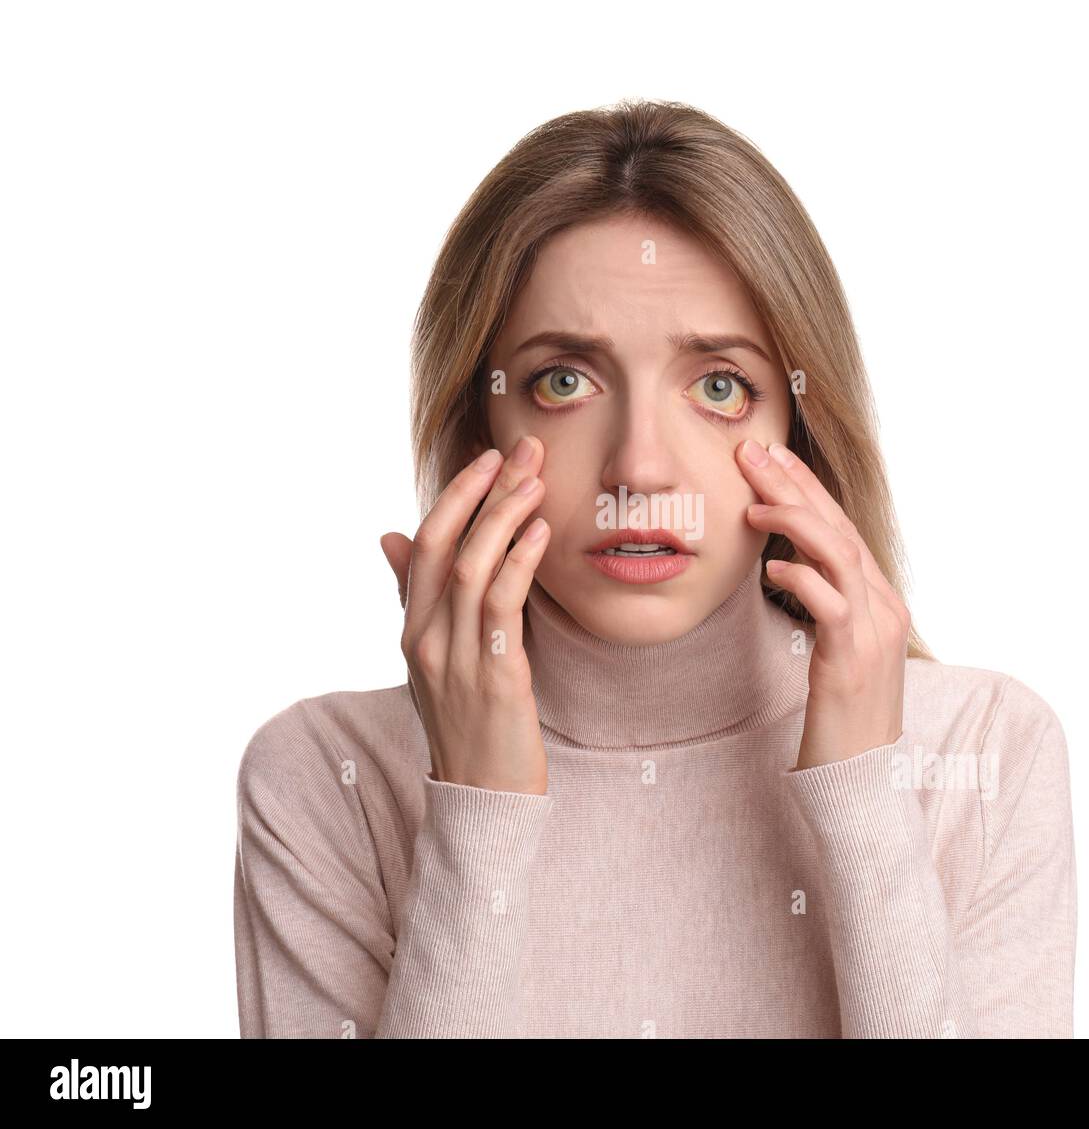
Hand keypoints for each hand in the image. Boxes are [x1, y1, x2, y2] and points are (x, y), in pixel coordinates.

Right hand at [379, 435, 550, 794]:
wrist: (483, 796)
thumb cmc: (469, 722)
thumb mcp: (434, 657)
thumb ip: (416, 597)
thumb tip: (391, 535)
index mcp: (412, 628)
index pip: (426, 544)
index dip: (455, 495)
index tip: (488, 456)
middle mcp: (425, 637)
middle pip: (444, 545)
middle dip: (481, 490)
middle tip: (520, 449)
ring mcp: (456, 657)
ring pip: (473, 568)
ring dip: (504, 516)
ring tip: (535, 478)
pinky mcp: (493, 676)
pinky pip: (501, 607)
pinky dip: (519, 563)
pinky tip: (540, 533)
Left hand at [737, 438, 909, 770]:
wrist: (862, 781)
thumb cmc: (842, 719)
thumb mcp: (835, 652)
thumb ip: (825, 606)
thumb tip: (790, 567)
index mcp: (881, 601)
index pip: (842, 528)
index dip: (807, 487)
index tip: (770, 456)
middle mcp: (885, 607)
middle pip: (839, 528)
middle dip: (795, 484)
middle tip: (752, 452)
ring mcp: (874, 632)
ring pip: (839, 554)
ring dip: (795, 520)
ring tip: (753, 502)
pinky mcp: (853, 660)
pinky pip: (831, 604)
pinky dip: (801, 578)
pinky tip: (770, 566)